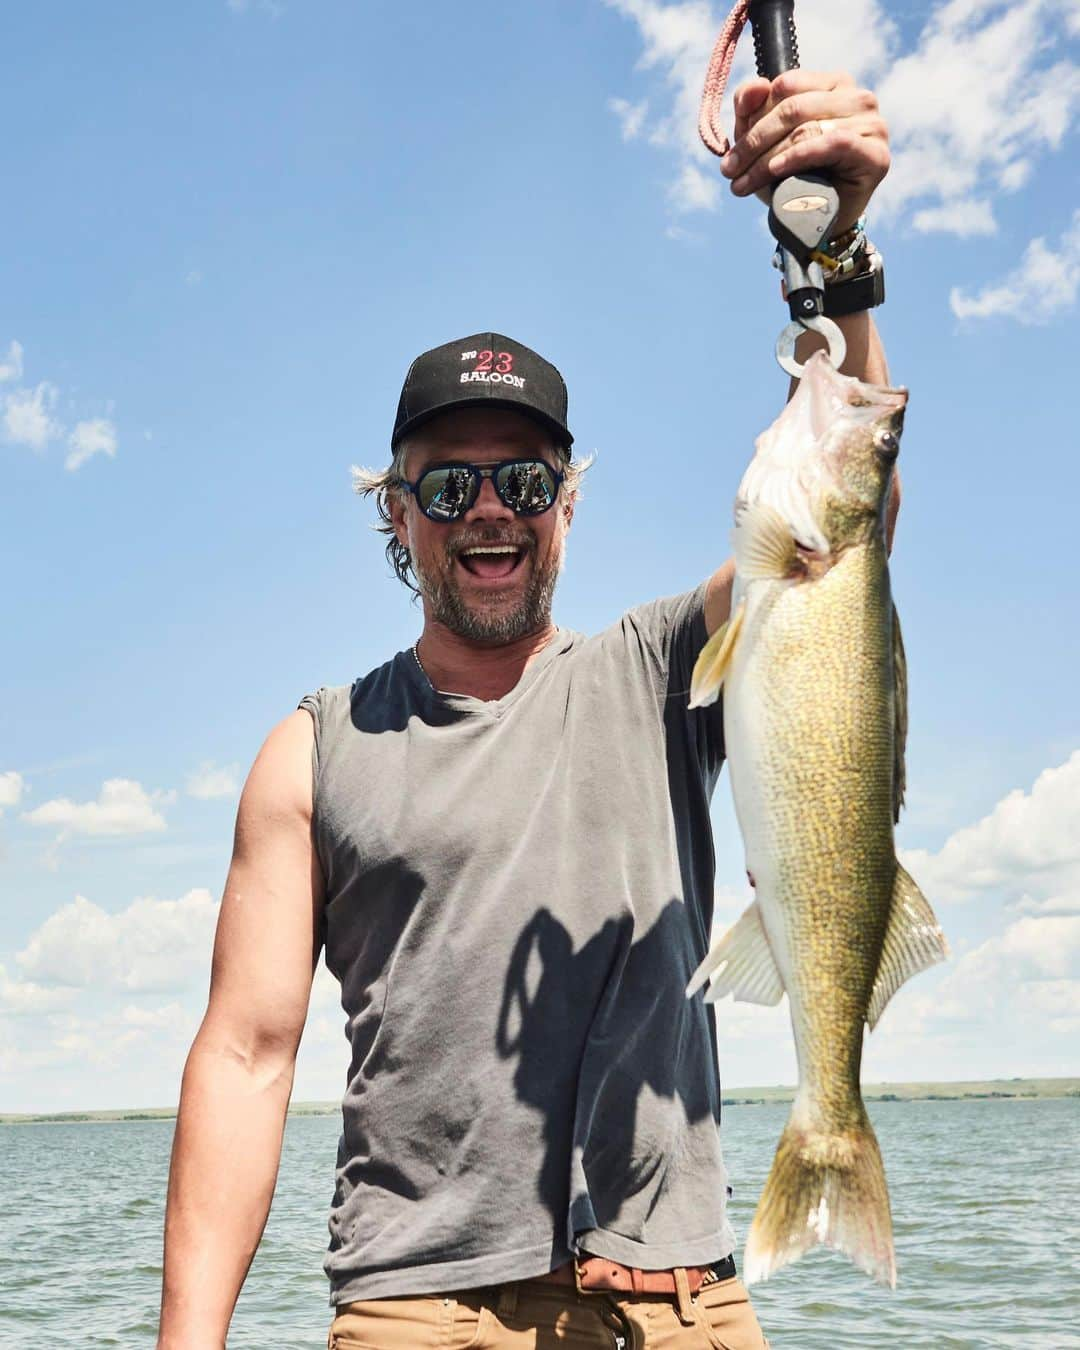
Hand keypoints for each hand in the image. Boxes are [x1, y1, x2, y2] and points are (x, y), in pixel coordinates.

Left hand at [721, 71, 888, 233]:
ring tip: (745, 183)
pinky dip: (800, 156)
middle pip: (794, 108)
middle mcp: (857, 97)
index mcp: (833, 85)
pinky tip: (777, 170)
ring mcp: (872, 123)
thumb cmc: (794, 178)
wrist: (819, 224)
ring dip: (768, 159)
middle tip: (729, 171)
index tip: (731, 153)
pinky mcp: (875, 153)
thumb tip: (754, 85)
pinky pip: (833, 143)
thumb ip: (752, 108)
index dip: (753, 117)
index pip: (786, 85)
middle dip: (754, 142)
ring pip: (807, 128)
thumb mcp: (764, 141)